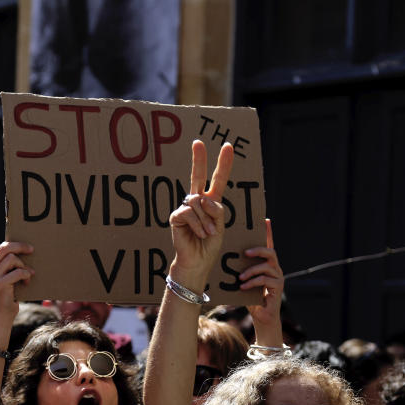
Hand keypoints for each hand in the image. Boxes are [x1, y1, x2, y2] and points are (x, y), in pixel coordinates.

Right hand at [0, 241, 33, 332]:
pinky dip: (25, 275)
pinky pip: (18, 272)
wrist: (0, 314)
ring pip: (12, 259)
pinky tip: (27, 282)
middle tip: (32, 250)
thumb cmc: (6, 294)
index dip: (16, 244)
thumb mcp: (5, 277)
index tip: (28, 247)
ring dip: (23, 266)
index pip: (2, 247)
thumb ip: (8, 265)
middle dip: (20, 247)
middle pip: (5, 248)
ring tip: (28, 275)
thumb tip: (25, 250)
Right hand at [167, 140, 233, 283]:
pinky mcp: (177, 217)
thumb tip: (202, 199)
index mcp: (211, 202)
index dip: (223, 164)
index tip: (227, 147)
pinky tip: (199, 234)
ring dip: (207, 219)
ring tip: (209, 233)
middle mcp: (197, 202)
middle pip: (197, 176)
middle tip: (198, 142)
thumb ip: (215, 210)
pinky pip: (189, 213)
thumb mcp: (220, 225)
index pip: (217, 180)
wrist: (197, 261)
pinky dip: (198, 225)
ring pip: (197, 201)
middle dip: (198, 159)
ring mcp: (186, 208)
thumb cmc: (209, 245)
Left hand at [242, 219, 283, 345]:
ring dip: (252, 270)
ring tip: (240, 277)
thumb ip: (239, 270)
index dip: (268, 232)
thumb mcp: (243, 281)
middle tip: (245, 252)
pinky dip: (253, 283)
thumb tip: (221, 259)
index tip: (265, 220)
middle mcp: (275, 268)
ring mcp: (278, 278)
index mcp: (267, 264)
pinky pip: (266, 280)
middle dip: (258, 249)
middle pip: (271, 252)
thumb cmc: (251, 298)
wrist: (262, 317)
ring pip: (268, 266)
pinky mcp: (278, 288)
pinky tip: (243, 287)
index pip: (268, 245)